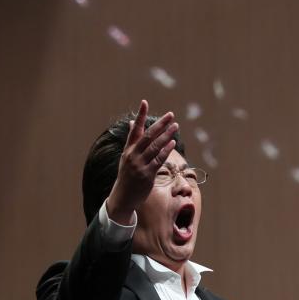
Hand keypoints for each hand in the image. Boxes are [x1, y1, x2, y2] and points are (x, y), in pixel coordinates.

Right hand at [105, 100, 178, 223]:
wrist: (123, 197)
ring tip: (175, 126)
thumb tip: (133, 123)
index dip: (140, 116)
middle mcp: (132, 155)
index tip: (144, 102)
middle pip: (148, 136)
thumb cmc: (127, 175)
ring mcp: (139, 165)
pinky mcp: (147, 174)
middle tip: (170, 115)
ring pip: (154, 146)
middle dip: (160, 124)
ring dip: (166, 135)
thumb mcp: (126, 157)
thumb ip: (132, 140)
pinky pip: (158, 160)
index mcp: (128, 149)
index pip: (135, 129)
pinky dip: (165, 151)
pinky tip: (172, 143)